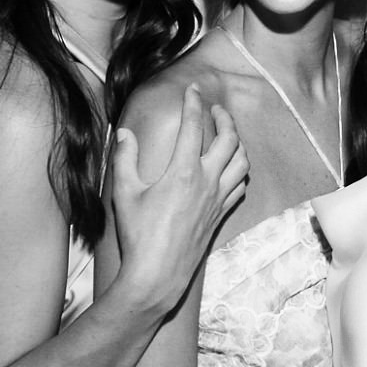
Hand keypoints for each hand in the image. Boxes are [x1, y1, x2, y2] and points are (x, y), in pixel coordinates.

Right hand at [109, 84, 247, 305]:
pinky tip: (229, 170)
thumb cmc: (138, 235)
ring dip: (237, 143)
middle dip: (225, 118)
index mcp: (183, 171)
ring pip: (242, 162)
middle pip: (230, 139)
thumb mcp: (124, 193)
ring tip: (227, 135)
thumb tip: (124, 133)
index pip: (194, 126)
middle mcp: (207, 182)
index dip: (194, 104)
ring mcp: (218, 199)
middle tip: (215, 110)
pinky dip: (239, 172)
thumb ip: (124, 158)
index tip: (192, 91)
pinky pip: (240, 186)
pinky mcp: (221, 214)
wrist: (157, 275)